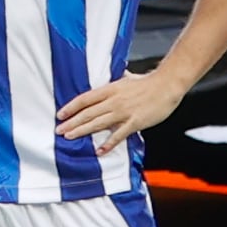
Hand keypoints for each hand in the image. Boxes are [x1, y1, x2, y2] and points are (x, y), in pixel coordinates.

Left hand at [56, 67, 189, 149]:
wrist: (167, 85)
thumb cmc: (149, 82)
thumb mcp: (126, 78)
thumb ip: (116, 81)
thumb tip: (112, 76)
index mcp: (110, 89)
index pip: (84, 99)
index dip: (70, 107)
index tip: (60, 114)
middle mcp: (113, 101)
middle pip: (87, 113)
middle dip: (71, 122)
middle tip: (59, 130)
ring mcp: (123, 112)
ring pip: (98, 123)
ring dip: (82, 131)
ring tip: (69, 137)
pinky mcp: (135, 122)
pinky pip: (118, 135)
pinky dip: (108, 143)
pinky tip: (99, 150)